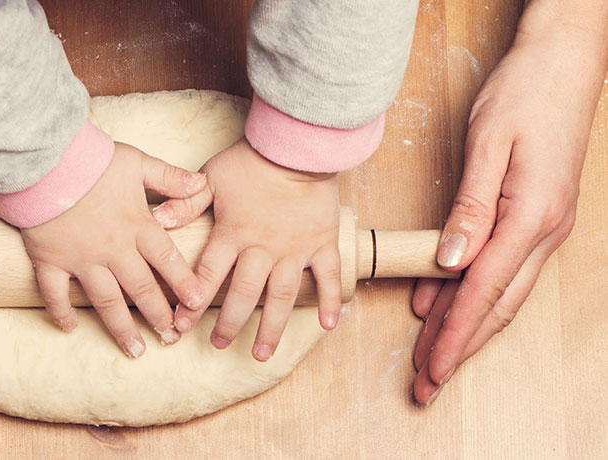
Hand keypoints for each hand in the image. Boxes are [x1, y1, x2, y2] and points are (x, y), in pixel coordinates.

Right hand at [21, 143, 206, 357]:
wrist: (43, 161)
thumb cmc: (92, 159)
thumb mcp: (137, 162)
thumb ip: (170, 177)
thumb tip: (202, 183)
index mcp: (137, 226)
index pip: (168, 261)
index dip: (185, 284)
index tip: (197, 304)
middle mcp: (113, 249)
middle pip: (141, 289)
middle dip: (158, 316)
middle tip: (171, 338)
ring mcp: (81, 258)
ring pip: (106, 301)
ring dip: (122, 328)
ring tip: (137, 350)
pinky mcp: (50, 260)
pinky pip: (56, 293)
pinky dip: (61, 312)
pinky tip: (70, 328)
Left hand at [155, 138, 340, 361]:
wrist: (298, 146)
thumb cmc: (252, 159)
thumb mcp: (211, 176)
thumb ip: (186, 202)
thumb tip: (156, 221)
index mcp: (233, 233)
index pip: (208, 275)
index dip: (192, 302)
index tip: (181, 325)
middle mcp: (263, 248)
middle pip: (243, 294)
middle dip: (229, 323)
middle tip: (219, 345)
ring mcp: (295, 249)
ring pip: (281, 295)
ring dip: (271, 327)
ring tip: (262, 354)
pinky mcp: (322, 243)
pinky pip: (329, 276)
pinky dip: (330, 300)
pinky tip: (327, 326)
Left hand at [411, 28, 606, 404]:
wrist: (564, 62)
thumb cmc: (526, 94)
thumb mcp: (490, 146)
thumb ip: (470, 208)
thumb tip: (451, 263)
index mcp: (531, 217)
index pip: (484, 291)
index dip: (454, 335)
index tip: (430, 369)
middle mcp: (542, 230)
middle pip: (495, 305)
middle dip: (458, 348)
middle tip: (427, 385)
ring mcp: (542, 225)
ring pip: (499, 292)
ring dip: (464, 327)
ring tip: (430, 357)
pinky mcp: (533, 216)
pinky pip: (499, 266)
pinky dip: (469, 291)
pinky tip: (439, 304)